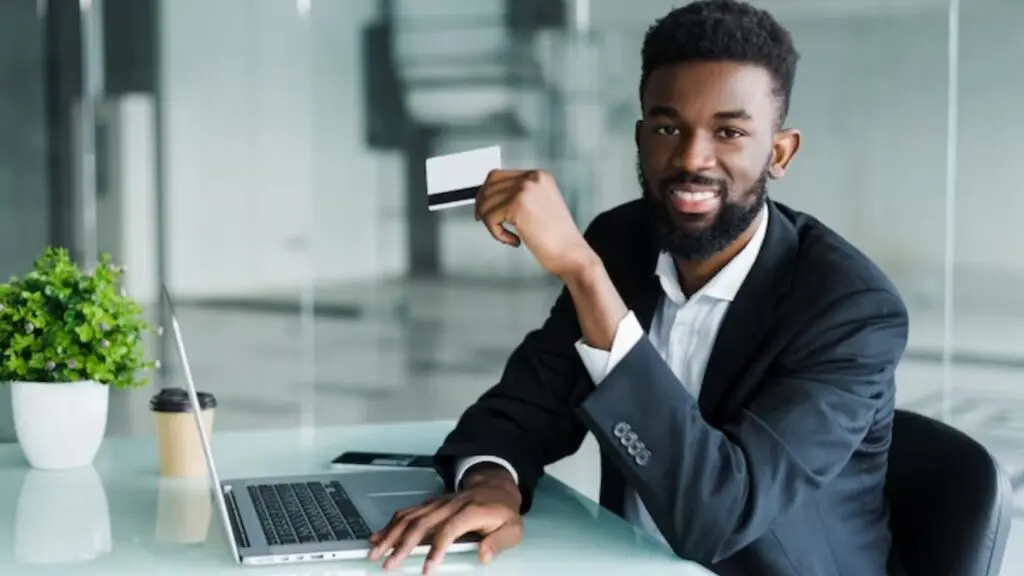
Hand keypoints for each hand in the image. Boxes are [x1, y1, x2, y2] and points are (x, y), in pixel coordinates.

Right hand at [368, 470, 522, 572]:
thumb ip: (498, 543)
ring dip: (390, 534)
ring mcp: (438, 503)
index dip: (436, 549)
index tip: (426, 569)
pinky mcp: (430, 504)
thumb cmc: (503, 513)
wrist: (496, 488)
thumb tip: (483, 556)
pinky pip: (407, 513)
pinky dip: (390, 525)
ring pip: (410, 517)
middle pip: (422, 523)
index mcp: (471, 512)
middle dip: (403, 544)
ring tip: (375, 551)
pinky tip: (377, 536)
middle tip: (388, 564)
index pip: (449, 530)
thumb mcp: (512, 530)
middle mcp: (450, 505)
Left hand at [475, 169, 596, 278]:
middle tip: (486, 222)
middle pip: (489, 185)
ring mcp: (525, 190)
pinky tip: (514, 240)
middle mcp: (532, 179)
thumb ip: (521, 197)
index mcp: (540, 176)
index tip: (484, 209)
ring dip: (492, 223)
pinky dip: (497, 233)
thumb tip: (490, 198)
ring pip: (487, 203)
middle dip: (483, 205)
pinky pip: (490, 218)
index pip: (498, 176)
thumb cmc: (559, 239)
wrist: (573, 255)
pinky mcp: (517, 206)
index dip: (486, 193)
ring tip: (508, 236)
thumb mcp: (541, 207)